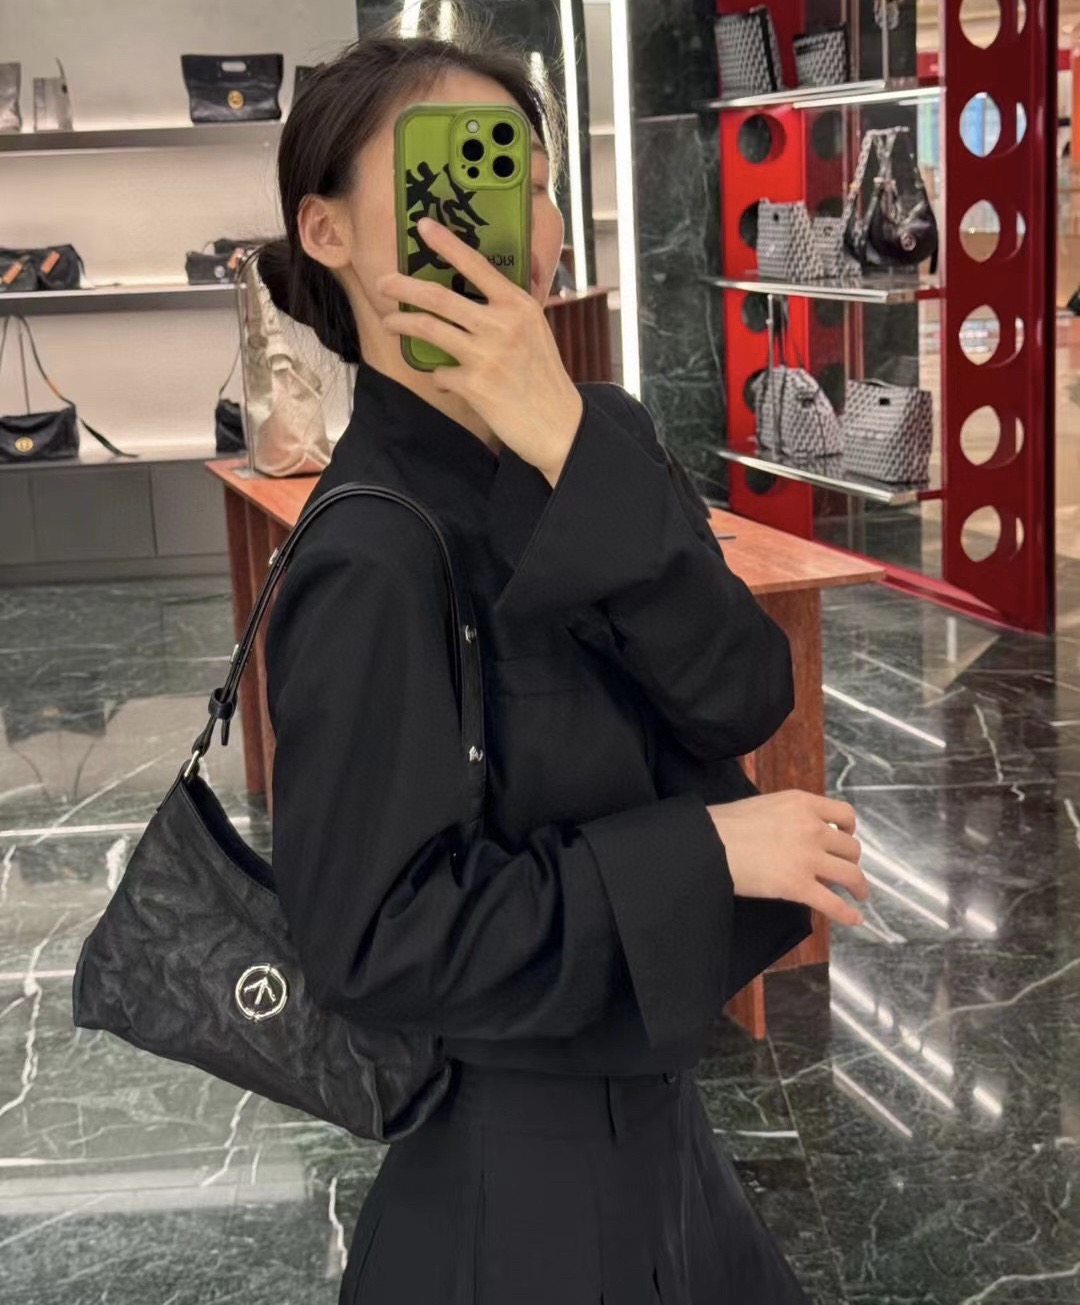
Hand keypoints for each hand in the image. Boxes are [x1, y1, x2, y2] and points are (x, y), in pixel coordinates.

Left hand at [376, 216, 582, 485]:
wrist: (558, 424)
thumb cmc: (544, 377)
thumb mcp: (535, 331)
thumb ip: (507, 312)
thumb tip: (469, 298)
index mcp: (519, 305)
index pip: (477, 266)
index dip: (447, 244)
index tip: (423, 226)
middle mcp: (502, 325)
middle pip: (440, 297)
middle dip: (404, 287)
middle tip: (383, 282)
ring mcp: (486, 355)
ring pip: (430, 329)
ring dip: (403, 324)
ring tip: (391, 322)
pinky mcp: (474, 385)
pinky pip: (440, 373)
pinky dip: (440, 376)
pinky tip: (450, 381)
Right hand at [707, 790, 868, 927]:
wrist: (707, 843)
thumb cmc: (724, 824)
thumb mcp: (763, 806)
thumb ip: (787, 816)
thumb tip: (795, 833)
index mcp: (802, 804)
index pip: (844, 814)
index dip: (849, 829)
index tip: (844, 838)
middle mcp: (812, 827)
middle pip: (850, 847)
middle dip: (851, 860)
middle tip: (844, 871)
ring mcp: (807, 857)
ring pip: (851, 874)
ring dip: (859, 886)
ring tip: (859, 895)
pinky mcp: (798, 885)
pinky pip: (833, 903)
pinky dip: (847, 914)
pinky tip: (854, 919)